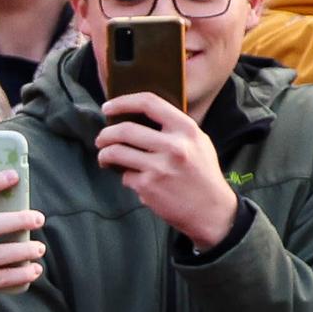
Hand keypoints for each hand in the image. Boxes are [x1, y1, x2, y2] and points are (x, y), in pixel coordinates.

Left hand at [95, 91, 240, 245]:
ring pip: (115, 152)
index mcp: (187, 130)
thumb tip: (136, 116)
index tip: (107, 107)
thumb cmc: (201, 173)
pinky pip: (124, 176)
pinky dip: (125, 177)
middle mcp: (174, 146)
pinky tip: (135, 180)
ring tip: (106, 157)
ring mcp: (159, 167)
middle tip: (101, 140)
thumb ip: (173, 129)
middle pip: (124, 129)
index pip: (149, 103)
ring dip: (104, 154)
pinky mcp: (148, 186)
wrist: (211, 209)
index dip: (123, 102)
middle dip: (105, 134)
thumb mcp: (198, 143)